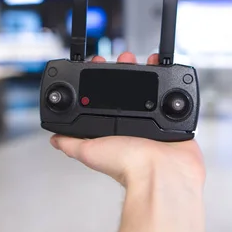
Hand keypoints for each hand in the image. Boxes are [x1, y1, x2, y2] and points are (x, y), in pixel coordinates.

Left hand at [50, 52, 204, 189]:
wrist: (159, 171)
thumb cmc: (127, 165)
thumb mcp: (89, 152)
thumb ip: (71, 144)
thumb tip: (55, 140)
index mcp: (115, 132)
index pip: (105, 102)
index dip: (101, 83)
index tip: (99, 66)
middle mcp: (135, 128)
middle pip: (129, 93)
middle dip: (126, 72)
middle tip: (125, 59)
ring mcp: (156, 124)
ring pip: (151, 92)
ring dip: (147, 73)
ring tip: (144, 59)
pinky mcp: (175, 123)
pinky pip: (174, 99)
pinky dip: (171, 84)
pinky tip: (165, 71)